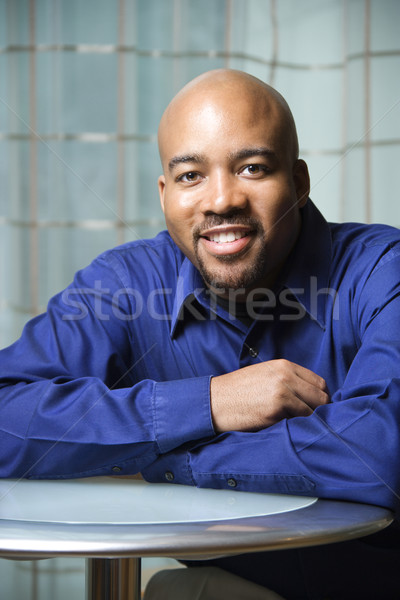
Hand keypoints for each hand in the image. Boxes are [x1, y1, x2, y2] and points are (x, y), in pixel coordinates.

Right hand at [210, 359, 328, 432]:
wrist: (215, 401)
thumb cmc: (237, 391)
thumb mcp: (265, 374)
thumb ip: (287, 380)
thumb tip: (310, 396)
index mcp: (284, 366)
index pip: (319, 382)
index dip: (321, 398)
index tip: (317, 408)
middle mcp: (286, 376)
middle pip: (321, 397)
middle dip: (320, 410)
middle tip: (312, 421)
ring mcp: (282, 393)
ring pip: (313, 411)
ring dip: (309, 421)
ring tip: (298, 426)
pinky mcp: (275, 411)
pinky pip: (299, 422)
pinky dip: (297, 428)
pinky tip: (287, 429)